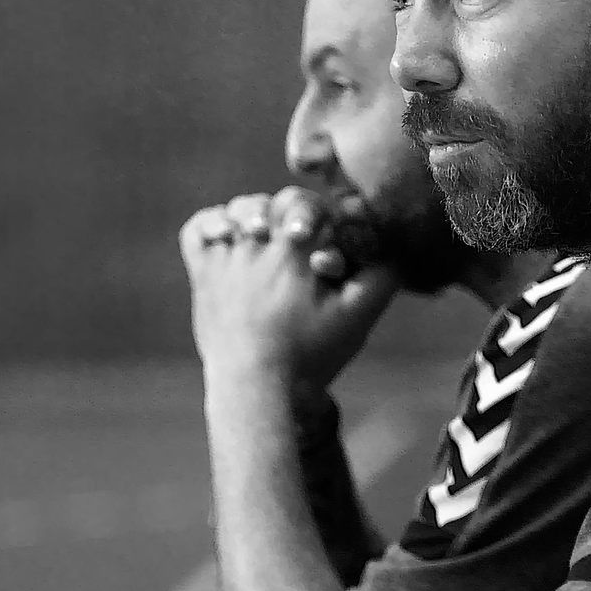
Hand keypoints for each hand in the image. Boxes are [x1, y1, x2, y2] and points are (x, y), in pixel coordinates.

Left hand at [179, 187, 397, 386]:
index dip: (325, 213)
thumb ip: (383, 275)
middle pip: (275, 203)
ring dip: (259, 216)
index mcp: (292, 249)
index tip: (334, 236)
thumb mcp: (359, 315)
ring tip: (272, 237)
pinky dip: (214, 225)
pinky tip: (232, 235)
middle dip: (298, 214)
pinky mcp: (204, 277)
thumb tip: (392, 245)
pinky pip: (198, 232)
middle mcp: (255, 246)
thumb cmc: (312, 353)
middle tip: (306, 240)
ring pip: (239, 211)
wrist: (258, 389)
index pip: (307, 201)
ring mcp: (225, 259)